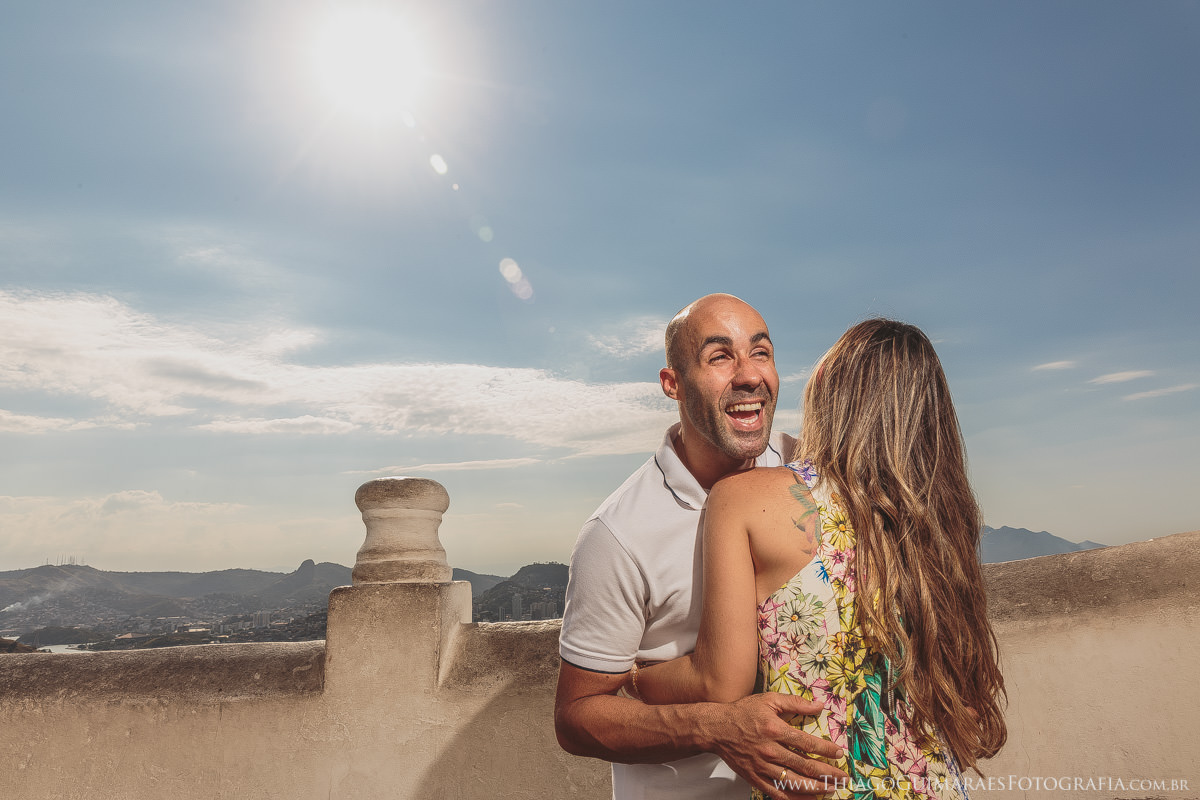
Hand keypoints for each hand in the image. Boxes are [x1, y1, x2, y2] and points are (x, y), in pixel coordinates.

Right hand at [703, 692, 846, 799]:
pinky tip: (809, 799)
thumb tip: (819, 706)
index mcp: (775, 730)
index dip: (826, 750)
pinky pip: (778, 793)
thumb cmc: (742, 713)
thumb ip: (795, 702)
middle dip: (828, 774)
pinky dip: (795, 798)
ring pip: (794, 782)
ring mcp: (763, 767)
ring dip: (816, 788)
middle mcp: (770, 751)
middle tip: (843, 777)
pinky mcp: (755, 778)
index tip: (839, 754)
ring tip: (831, 789)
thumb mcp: (768, 700)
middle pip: (805, 766)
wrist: (716, 728)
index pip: (808, 744)